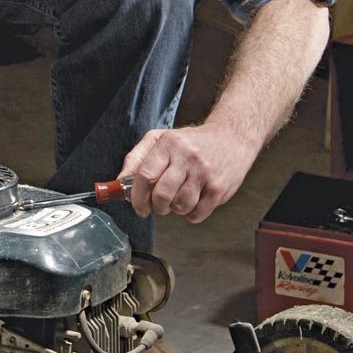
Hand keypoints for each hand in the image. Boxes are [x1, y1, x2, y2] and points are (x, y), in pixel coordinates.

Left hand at [118, 122, 258, 223]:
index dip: (137, 196)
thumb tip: (119, 183)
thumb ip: (137, 159)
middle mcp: (187, 157)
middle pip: (162, 195)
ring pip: (180, 206)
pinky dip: (191, 214)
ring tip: (178, 199)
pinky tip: (193, 202)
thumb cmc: (190, 142)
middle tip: (158, 206)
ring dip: (174, 210)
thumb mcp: (161, 140)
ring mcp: (205, 173)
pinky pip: (197, 214)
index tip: (138, 206)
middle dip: (156, 207)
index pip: (145, 175)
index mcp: (169, 144)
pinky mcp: (220, 188)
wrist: (232, 137)